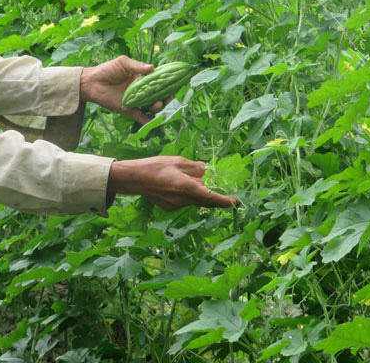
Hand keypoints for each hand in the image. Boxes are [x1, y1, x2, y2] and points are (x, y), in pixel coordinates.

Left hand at [80, 55, 165, 124]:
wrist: (91, 82)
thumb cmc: (107, 69)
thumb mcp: (123, 63)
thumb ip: (137, 65)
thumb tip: (152, 68)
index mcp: (142, 78)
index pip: (158, 82)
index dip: (167, 84)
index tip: (174, 86)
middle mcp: (141, 90)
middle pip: (158, 96)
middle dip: (165, 98)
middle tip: (167, 99)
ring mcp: (136, 101)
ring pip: (151, 106)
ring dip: (157, 108)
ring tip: (157, 105)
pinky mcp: (128, 110)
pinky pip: (140, 116)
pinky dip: (147, 120)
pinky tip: (153, 121)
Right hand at [107, 156, 239, 210]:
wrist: (133, 179)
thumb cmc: (154, 167)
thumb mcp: (178, 162)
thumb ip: (195, 168)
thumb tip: (208, 171)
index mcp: (186, 187)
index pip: (211, 198)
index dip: (226, 201)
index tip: (236, 201)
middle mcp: (183, 200)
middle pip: (205, 201)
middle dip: (216, 197)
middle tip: (225, 191)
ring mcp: (176, 205)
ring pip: (195, 201)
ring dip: (201, 193)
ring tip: (197, 180)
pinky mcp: (170, 207)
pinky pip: (185, 201)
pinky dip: (189, 194)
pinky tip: (181, 184)